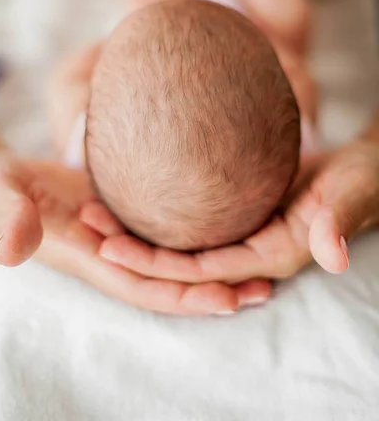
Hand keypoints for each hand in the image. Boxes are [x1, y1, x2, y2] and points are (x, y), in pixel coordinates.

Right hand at [0, 151, 270, 314]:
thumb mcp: (0, 197)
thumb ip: (11, 218)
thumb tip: (13, 246)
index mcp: (89, 258)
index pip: (144, 285)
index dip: (184, 296)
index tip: (229, 298)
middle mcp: (111, 254)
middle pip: (170, 279)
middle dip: (214, 288)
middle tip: (267, 285)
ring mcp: (120, 236)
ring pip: (173, 257)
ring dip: (214, 264)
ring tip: (263, 260)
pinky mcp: (124, 214)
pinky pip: (165, 231)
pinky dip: (197, 235)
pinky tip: (229, 221)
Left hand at [99, 141, 378, 285]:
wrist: (365, 169)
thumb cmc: (363, 181)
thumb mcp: (352, 194)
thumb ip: (337, 221)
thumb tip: (332, 255)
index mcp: (272, 255)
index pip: (202, 270)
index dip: (156, 264)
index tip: (109, 251)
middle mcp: (252, 252)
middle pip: (182, 262)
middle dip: (133, 250)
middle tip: (87, 224)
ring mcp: (246, 235)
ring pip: (183, 243)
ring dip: (139, 232)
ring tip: (95, 210)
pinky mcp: (242, 215)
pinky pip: (196, 222)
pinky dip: (161, 213)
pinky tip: (132, 192)